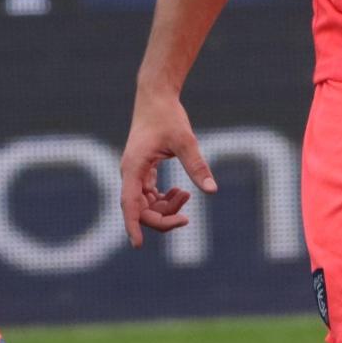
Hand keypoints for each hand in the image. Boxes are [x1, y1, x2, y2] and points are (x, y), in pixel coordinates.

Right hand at [120, 85, 216, 243]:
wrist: (156, 96)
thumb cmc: (167, 115)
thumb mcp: (185, 141)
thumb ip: (197, 166)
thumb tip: (211, 190)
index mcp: (134, 168)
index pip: (130, 205)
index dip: (133, 226)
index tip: (138, 246)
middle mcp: (130, 174)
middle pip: (141, 211)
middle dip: (163, 219)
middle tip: (187, 219)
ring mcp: (135, 173)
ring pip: (146, 205)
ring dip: (166, 208)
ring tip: (186, 194)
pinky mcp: (142, 171)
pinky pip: (149, 196)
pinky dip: (164, 199)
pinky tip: (181, 192)